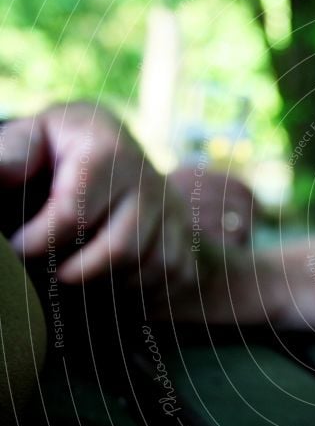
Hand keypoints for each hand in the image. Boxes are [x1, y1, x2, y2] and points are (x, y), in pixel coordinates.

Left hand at [0, 103, 193, 293]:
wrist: (118, 153)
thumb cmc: (61, 151)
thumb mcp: (33, 139)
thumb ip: (10, 154)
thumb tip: (1, 173)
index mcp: (107, 148)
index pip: (75, 213)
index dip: (38, 242)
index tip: (16, 249)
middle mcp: (148, 178)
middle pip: (120, 249)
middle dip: (76, 272)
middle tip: (49, 272)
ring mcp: (172, 208)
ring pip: (147, 268)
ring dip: (108, 281)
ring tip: (76, 272)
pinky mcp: (186, 233)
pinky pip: (169, 275)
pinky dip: (138, 286)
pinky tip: (110, 277)